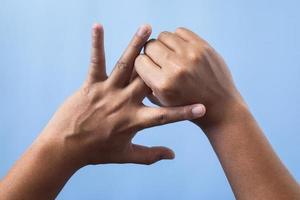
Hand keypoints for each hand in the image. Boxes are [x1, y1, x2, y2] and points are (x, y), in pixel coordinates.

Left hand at [41, 24, 205, 166]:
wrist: (65, 148)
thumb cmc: (97, 152)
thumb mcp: (126, 156)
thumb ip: (150, 155)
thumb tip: (173, 155)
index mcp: (135, 121)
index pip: (165, 116)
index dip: (185, 112)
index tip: (203, 106)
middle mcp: (124, 103)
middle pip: (147, 80)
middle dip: (162, 64)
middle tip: (174, 49)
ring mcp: (107, 92)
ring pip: (125, 65)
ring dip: (136, 45)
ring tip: (147, 27)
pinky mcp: (91, 85)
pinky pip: (96, 61)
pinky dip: (97, 43)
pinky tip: (98, 25)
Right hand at [135, 27, 244, 128]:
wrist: (220, 106)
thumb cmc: (187, 106)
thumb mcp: (161, 102)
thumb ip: (145, 83)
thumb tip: (137, 62)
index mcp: (163, 84)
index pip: (139, 61)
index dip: (142, 65)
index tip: (148, 69)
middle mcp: (176, 67)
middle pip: (150, 46)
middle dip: (151, 54)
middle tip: (159, 62)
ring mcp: (191, 55)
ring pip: (164, 36)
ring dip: (164, 45)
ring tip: (170, 55)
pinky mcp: (203, 47)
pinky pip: (180, 31)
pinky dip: (177, 39)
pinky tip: (180, 50)